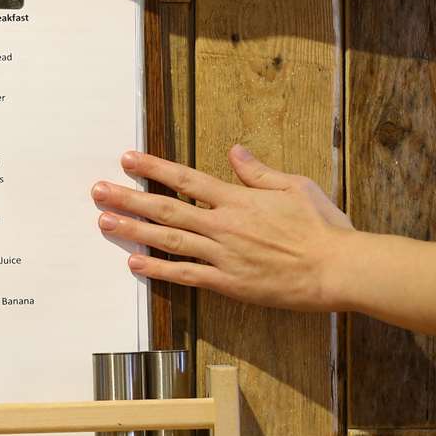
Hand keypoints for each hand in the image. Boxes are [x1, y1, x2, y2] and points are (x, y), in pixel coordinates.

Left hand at [91, 146, 353, 310]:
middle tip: (99, 191)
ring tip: (104, 223)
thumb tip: (235, 152)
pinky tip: (135, 264)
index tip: (127, 159)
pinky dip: (158, 270)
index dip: (154, 168)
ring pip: (169, 241)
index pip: (186, 179)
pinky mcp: (229, 284)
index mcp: (239, 199)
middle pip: (166, 209)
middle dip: (129, 199)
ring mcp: (223, 256)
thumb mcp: (295, 186)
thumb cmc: (322, 226)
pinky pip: (186, 275)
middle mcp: (224, 225)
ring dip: (134, 231)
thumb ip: (259, 172)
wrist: (336, 268)